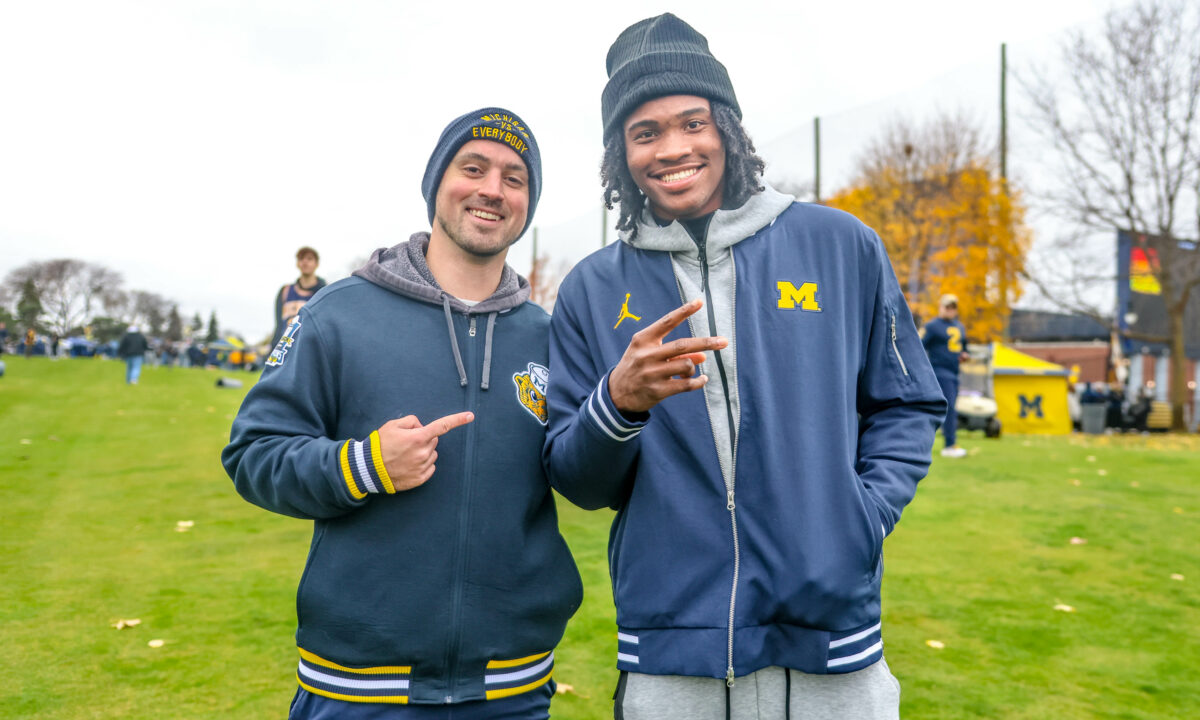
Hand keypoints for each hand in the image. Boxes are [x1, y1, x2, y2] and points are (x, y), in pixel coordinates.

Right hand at [377, 412, 473, 490]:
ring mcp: (422, 467)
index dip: (457, 420)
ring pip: (432, 454)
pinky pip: (430, 468)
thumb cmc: (380, 445)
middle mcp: (423, 452)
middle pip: (433, 440)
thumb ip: (411, 421)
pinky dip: (423, 465)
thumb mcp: (393, 425)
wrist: (368, 469)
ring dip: (423, 452)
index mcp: (418, 437)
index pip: (442, 426)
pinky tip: (408, 465)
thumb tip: (422, 427)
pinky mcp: (420, 478)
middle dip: (424, 439)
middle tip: (407, 443)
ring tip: (405, 455)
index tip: (471, 416)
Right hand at [608, 299, 727, 412]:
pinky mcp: (658, 390)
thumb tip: (703, 355)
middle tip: (724, 341)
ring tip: (689, 371)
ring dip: (693, 367)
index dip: (684, 311)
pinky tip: (703, 380)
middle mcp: (647, 355)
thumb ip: (674, 352)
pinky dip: (699, 382)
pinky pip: (686, 384)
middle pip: (683, 345)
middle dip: (706, 342)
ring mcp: (652, 373)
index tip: (700, 302)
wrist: (616, 394)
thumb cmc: (637, 367)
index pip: (667, 322)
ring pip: (686, 365)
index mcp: (643, 340)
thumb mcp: (649, 354)